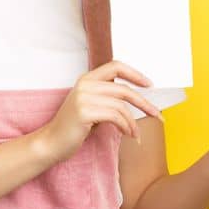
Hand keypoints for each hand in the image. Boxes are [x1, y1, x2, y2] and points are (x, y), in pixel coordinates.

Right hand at [32, 60, 163, 163]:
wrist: (51, 142)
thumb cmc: (73, 127)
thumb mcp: (90, 105)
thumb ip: (106, 97)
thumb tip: (136, 99)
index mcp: (87, 79)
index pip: (115, 66)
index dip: (135, 74)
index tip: (150, 85)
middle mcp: (85, 84)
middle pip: (124, 89)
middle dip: (144, 102)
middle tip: (157, 114)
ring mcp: (83, 97)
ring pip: (121, 106)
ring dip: (133, 122)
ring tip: (135, 134)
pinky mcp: (84, 112)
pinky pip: (115, 117)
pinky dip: (126, 127)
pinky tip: (128, 134)